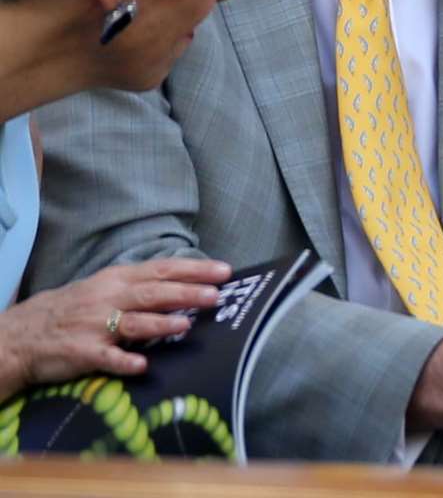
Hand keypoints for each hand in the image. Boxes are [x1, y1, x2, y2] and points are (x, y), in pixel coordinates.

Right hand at [0, 257, 230, 398]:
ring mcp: (95, 326)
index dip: (194, 269)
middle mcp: (108, 298)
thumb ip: (143, 286)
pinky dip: (123, 361)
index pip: (162, 269)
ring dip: (160, 324)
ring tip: (186, 325)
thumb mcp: (107, 287)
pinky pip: (106, 358)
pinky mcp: (82, 352)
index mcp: (118, 279)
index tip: (225, 271)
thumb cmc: (76, 308)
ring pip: (133, 323)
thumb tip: (190, 284)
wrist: (23, 333)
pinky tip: (142, 366)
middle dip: (185, 293)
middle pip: (152, 293)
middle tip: (215, 295)